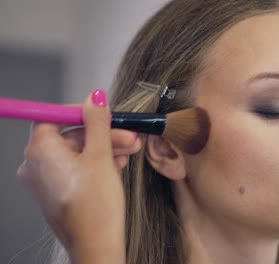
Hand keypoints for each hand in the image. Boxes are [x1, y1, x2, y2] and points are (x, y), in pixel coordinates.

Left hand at [17, 90, 139, 262]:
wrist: (96, 245)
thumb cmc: (95, 204)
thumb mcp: (101, 155)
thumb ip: (97, 122)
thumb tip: (94, 97)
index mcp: (40, 151)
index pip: (53, 117)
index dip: (80, 112)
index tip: (102, 114)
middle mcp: (36, 165)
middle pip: (71, 136)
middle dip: (104, 134)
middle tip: (129, 137)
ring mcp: (45, 181)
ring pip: (77, 153)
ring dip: (105, 149)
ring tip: (131, 151)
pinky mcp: (57, 192)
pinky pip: (76, 168)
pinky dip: (96, 164)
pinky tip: (118, 164)